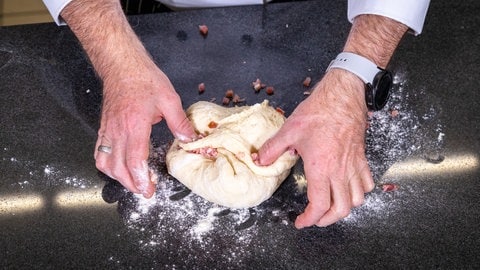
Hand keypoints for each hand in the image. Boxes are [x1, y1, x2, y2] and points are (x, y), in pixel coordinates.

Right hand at [94, 67, 195, 197]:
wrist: (122, 65)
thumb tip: (189, 140)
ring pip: (106, 162)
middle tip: (145, 191)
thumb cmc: (144, 79)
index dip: (140, 178)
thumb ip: (180, 123)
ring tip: (133, 183)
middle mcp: (118, 131)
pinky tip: (117, 169)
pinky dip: (107, 165)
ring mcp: (108, 130)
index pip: (134, 160)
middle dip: (131, 184)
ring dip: (118, 177)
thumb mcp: (169, 99)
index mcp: (135, 125)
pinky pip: (99, 152)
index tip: (148, 189)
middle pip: (118, 167)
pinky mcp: (104, 128)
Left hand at [256, 69, 374, 227]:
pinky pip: (366, 182)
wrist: (342, 95)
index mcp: (321, 168)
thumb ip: (272, 149)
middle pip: (341, 209)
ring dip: (344, 208)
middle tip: (314, 218)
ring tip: (331, 206)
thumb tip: (260, 161)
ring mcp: (353, 165)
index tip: (300, 221)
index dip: (309, 219)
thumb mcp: (289, 130)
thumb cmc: (318, 112)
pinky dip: (359, 192)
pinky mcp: (361, 157)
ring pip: (357, 199)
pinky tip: (348, 188)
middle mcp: (340, 171)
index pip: (319, 205)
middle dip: (327, 220)